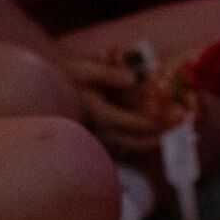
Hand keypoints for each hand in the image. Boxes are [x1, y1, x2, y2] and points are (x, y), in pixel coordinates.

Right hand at [59, 49, 183, 157]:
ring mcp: (95, 139)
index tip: (181, 115)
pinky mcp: (92, 140)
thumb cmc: (63, 76)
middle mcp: (101, 132)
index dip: (164, 121)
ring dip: (149, 145)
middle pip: (138, 144)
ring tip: (166, 138)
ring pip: (128, 150)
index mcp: (102, 115)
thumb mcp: (85, 69)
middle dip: (162, 139)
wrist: (38, 90)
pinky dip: (133, 146)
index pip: (141, 125)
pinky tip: (142, 140)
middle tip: (180, 130)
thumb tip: (133, 78)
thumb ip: (109, 74)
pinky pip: (117, 149)